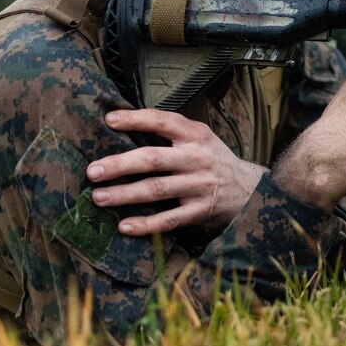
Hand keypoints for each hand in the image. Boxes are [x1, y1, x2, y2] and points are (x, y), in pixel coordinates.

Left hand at [88, 110, 266, 235]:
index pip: (164, 122)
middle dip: (121, 164)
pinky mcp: (201, 211)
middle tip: (93, 171)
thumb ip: (172, 133)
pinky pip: (170, 219)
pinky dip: (146, 224)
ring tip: (99, 197)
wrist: (251, 189)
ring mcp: (200, 186)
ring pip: (157, 190)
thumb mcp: (202, 139)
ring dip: (126, 194)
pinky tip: (124, 226)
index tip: (110, 120)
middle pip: (154, 159)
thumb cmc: (214, 161)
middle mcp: (198, 158)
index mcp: (196, 136)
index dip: (137, 119)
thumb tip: (124, 125)